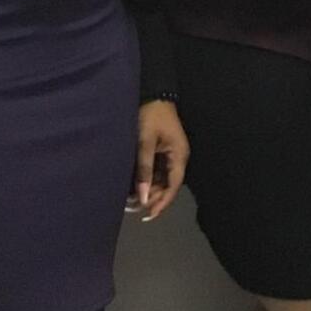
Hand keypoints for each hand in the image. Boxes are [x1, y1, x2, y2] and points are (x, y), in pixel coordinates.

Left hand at [133, 100, 187, 220]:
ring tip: (131, 201)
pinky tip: (135, 186)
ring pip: (162, 180)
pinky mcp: (163, 152)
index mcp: (179, 156)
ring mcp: (171, 155)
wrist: (153, 94)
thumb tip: (143, 197)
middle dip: (153, 198)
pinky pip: (157, 171)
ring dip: (149, 190)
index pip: (173, 186)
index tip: (148, 215)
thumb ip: (144, 170)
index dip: (162, 202)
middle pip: (168, 185)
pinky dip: (147, 180)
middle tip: (134, 209)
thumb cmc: (150, 116)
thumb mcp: (145, 142)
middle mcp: (178, 158)